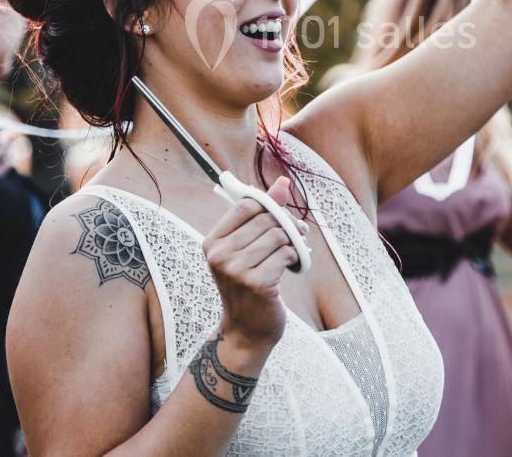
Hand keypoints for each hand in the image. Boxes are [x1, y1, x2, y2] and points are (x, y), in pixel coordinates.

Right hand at [204, 176, 309, 351]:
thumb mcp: (248, 248)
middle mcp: (220, 255)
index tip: (284, 215)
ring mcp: (236, 270)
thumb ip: (264, 214)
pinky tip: (292, 268)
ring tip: (292, 254)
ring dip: (292, 243)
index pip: (246, 205)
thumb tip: (282, 182)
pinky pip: (286, 255)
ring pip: (278, 236)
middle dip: (288, 223)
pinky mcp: (256, 284)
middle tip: (299, 233)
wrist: (247, 330)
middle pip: (266, 219)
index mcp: (212, 242)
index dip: (270, 204)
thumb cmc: (249, 285)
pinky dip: (295, 259)